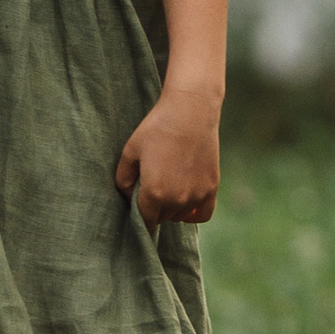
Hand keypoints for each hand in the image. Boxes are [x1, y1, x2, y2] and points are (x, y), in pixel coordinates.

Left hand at [116, 87, 220, 227]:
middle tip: (151, 190)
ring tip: (167, 188)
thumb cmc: (157, 129)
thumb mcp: (130, 152)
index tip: (137, 210)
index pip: (145, 221)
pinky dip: (193, 214)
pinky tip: (186, 204)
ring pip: (180, 216)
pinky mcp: (212, 188)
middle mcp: (177, 200)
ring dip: (172, 209)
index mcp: (154, 193)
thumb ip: (123, 179)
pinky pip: (202, 215)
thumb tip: (127, 196)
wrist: (190, 112)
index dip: (139, 218)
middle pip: (162, 219)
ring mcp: (196, 196)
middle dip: (154, 210)